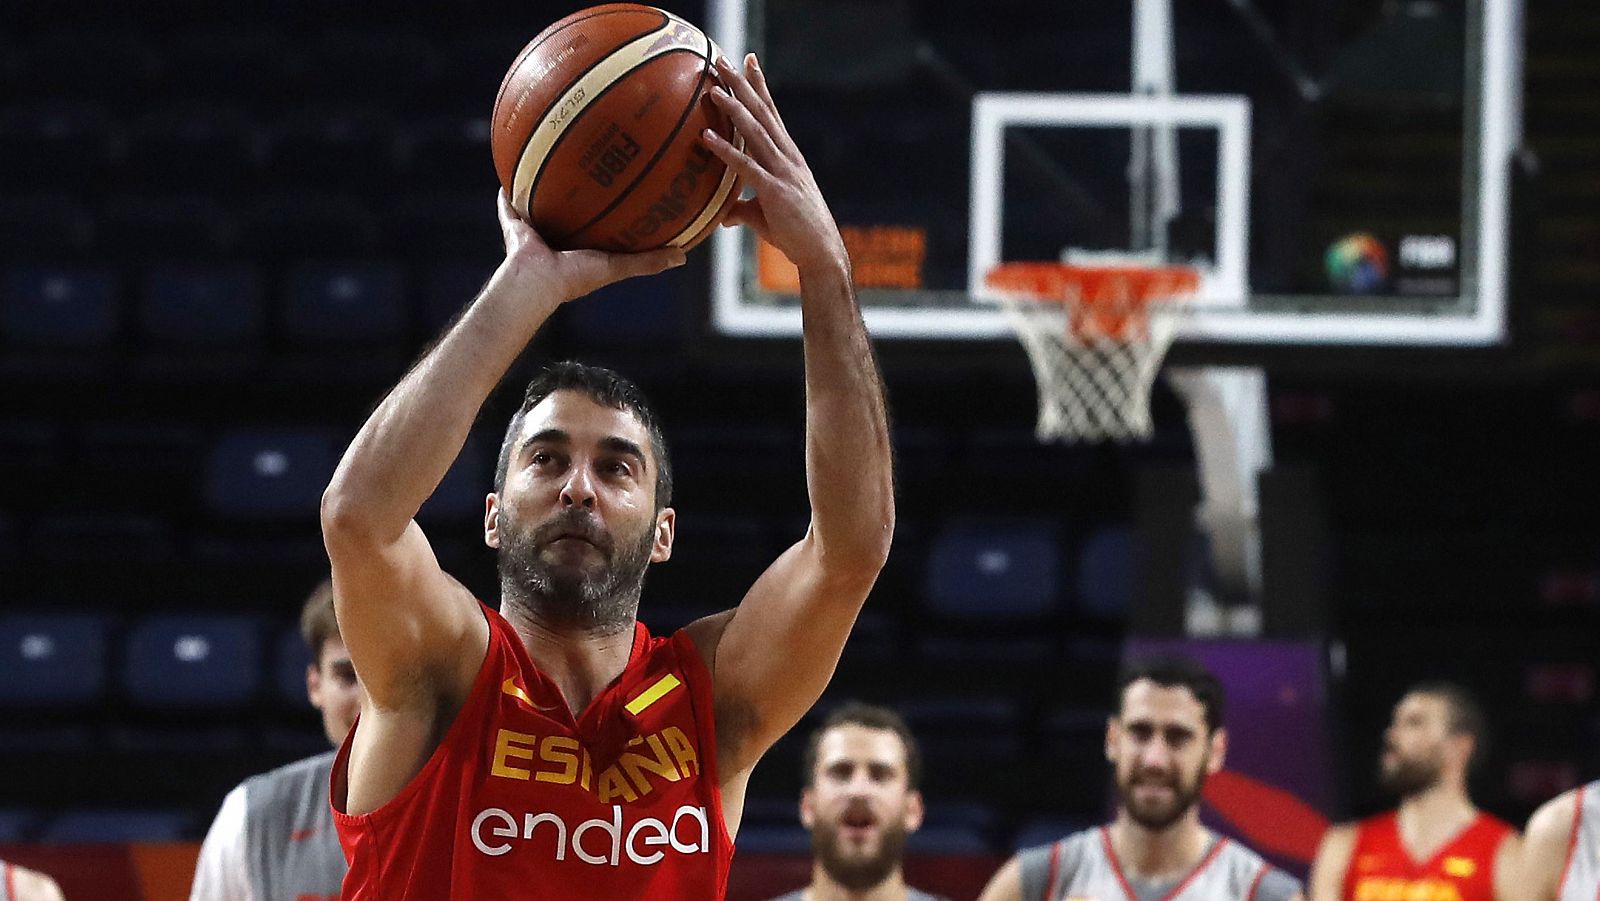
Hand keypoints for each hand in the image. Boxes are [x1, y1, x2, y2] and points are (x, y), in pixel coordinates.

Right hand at [495, 189, 685, 301]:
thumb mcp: (616, 266)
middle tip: (591, 173)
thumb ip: (647, 262)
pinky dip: (508, 194)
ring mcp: (536, 235)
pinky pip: (510, 207)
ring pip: (542, 208)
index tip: (624, 197)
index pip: (600, 230)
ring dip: (546, 191)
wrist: (535, 282)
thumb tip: (683, 256)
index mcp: (583, 253)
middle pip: (572, 216)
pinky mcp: (515, 228)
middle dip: (579, 199)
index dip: (611, 215)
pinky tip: (511, 172)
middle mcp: (559, 244)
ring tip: (554, 166)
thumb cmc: (575, 278)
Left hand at [702, 53, 847, 274]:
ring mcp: (782, 172)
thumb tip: (722, 215)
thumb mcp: (765, 215)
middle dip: (742, 84)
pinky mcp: (774, 192)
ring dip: (734, 109)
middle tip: (724, 60)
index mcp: (788, 156)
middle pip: (762, 112)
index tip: (748, 61)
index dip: (759, 86)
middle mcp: (787, 157)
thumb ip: (742, 209)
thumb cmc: (796, 234)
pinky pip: (746, 167)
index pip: (772, 113)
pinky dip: (726, 151)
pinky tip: (707, 137)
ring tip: (714, 89)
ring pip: (755, 132)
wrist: (821, 252)